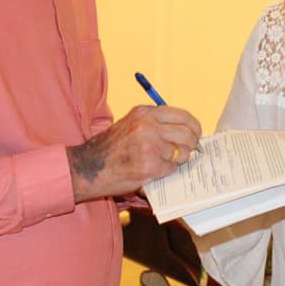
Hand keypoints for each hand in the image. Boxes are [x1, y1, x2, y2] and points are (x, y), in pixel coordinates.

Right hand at [68, 105, 201, 202]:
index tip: (196, 134)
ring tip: (161, 162)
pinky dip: (165, 172)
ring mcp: (149, 146)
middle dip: (191, 145)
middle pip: (188, 134)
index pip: (183, 116)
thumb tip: (185, 131)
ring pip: (182, 154)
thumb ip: (155, 124)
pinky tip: (152, 171)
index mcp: (145, 113)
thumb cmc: (109, 148)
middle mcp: (148, 126)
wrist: (88, 167)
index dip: (194, 127)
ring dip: (176, 161)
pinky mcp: (149, 166)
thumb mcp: (131, 124)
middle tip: (186, 152)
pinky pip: (171, 169)